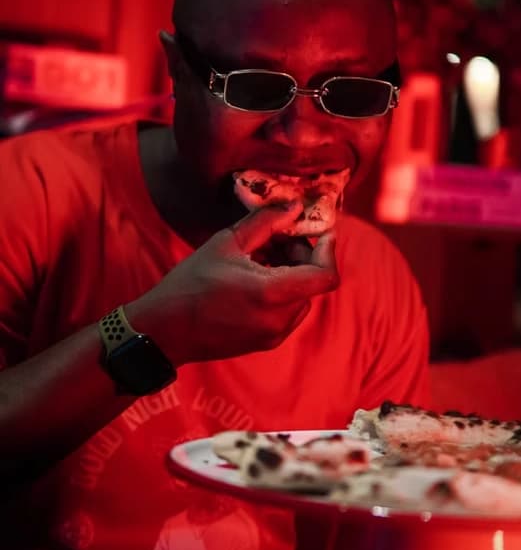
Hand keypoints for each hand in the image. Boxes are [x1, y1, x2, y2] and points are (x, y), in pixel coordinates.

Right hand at [128, 201, 338, 364]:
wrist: (163, 331)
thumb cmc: (190, 283)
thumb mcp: (227, 242)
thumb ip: (266, 222)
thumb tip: (295, 208)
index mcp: (271, 293)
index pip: (325, 275)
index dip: (328, 250)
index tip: (320, 230)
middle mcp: (279, 319)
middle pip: (312, 282)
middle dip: (302, 255)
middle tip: (277, 236)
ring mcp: (274, 335)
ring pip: (301, 296)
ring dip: (291, 273)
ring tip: (261, 256)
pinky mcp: (266, 342)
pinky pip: (287, 311)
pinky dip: (282, 291)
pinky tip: (255, 276)